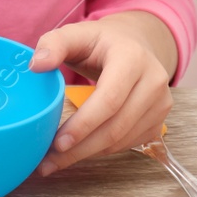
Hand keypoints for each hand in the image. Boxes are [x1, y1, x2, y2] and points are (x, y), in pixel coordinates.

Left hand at [29, 11, 177, 174]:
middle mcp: (153, 82)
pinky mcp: (159, 122)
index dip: (84, 125)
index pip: (109, 99)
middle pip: (116, 127)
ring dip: (87, 154)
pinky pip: (127, 145)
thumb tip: (36, 64)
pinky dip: (100, 151)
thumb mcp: (76, 34)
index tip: (57, 143)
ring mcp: (160, 105)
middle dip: (80, 149)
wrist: (135, 44)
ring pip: (121, 141)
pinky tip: (78, 151)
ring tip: (56, 160)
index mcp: (132, 58)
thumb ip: (53, 44)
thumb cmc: (100, 42)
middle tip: (48, 161)